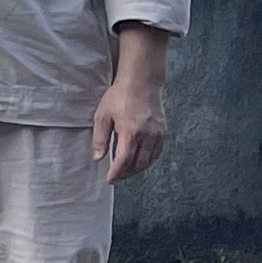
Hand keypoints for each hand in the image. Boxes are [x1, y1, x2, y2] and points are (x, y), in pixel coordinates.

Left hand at [92, 67, 168, 183]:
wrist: (141, 83)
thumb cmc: (119, 97)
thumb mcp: (102, 116)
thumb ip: (100, 139)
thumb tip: (98, 158)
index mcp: (131, 132)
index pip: (124, 160)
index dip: (116, 173)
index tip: (109, 179)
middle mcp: (147, 136)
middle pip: (138, 164)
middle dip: (126, 174)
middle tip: (116, 177)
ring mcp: (158, 134)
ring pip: (149, 160)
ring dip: (137, 169)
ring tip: (125, 172)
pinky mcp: (163, 132)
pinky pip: (156, 152)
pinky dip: (147, 160)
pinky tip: (138, 161)